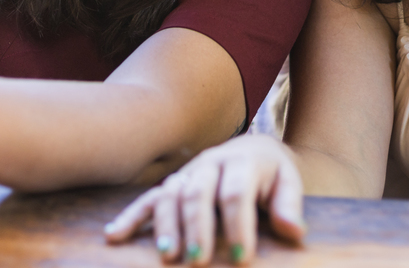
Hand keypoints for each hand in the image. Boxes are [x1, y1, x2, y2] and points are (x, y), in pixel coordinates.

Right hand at [104, 135, 305, 265]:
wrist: (257, 151)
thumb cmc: (273, 175)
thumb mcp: (290, 183)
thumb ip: (289, 205)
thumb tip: (293, 231)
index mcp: (242, 162)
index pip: (236, 193)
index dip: (237, 226)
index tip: (242, 259)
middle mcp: (210, 164)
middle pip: (198, 194)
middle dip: (197, 228)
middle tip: (199, 261)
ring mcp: (188, 173)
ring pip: (170, 195)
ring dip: (166, 225)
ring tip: (168, 255)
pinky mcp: (173, 184)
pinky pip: (149, 198)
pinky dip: (131, 216)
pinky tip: (114, 235)